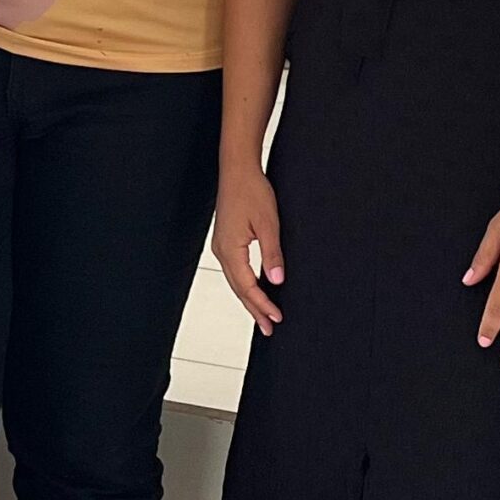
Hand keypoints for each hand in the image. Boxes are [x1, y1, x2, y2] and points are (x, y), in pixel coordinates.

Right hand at [212, 164, 285, 332]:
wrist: (237, 170)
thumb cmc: (252, 191)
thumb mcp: (268, 224)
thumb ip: (272, 254)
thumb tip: (277, 280)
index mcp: (230, 250)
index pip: (248, 286)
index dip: (263, 304)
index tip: (277, 317)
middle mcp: (222, 251)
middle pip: (238, 289)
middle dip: (255, 309)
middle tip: (269, 328)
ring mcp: (221, 246)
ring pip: (235, 282)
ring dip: (249, 299)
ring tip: (263, 316)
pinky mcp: (225, 241)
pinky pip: (234, 271)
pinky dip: (245, 284)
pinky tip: (254, 289)